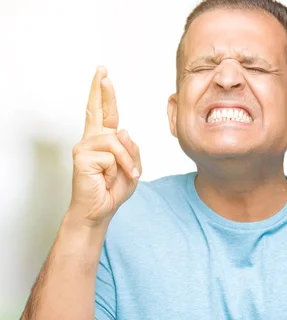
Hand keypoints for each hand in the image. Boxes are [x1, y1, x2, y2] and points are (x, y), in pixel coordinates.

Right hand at [68, 66, 141, 226]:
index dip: (103, 93)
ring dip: (126, 162)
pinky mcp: (82, 157)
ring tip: (124, 175)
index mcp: (103, 139)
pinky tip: (108, 178)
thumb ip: (131, 149)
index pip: (104, 112)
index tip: (102, 74)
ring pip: (116, 142)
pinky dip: (119, 169)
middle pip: (98, 110)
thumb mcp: (132, 167)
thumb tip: (122, 130)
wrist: (100, 210)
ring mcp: (85, 147)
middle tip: (102, 71)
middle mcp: (92, 139)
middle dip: (102, 90)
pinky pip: (112, 156)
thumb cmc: (113, 190)